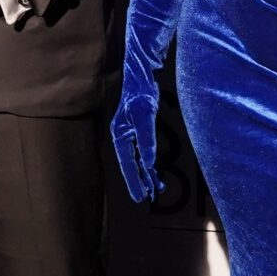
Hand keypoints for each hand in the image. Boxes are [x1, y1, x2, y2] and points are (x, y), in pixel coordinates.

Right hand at [111, 55, 165, 202]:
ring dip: (148, 174)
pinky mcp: (140, 131)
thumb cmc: (141, 94)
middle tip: (146, 198)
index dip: (134, 181)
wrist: (142, 77)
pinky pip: (145, 152)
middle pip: (132, 165)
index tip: (139, 197)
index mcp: (120, 136)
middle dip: (140, 182)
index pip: (127, 164)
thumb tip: (149, 162)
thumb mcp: (144, 116)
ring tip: (156, 190)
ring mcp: (132, 135)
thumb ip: (147, 139)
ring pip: (140, 160)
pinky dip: (151, 163)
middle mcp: (124, 138)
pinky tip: (155, 173)